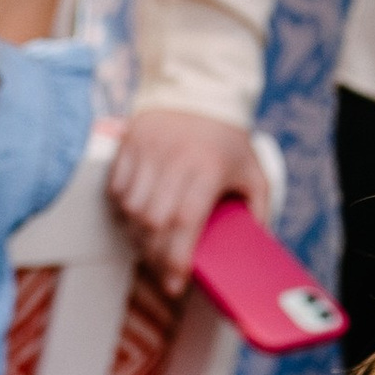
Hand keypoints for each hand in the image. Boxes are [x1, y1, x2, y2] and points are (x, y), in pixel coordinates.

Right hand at [109, 111, 265, 287]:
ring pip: (130, 209)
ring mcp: (148, 149)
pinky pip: (115, 188)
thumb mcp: (254, 173)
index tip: (175, 284)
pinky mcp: (129, 143)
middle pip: (152, 222)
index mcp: (209, 168)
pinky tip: (136, 215)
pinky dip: (122, 208)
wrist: (200, 90)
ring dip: (136, 234)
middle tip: (163, 269)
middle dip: (155, 254)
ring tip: (150, 243)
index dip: (176, 259)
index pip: (184, 222)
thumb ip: (259, 211)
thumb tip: (254, 249)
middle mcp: (175, 158)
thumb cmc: (229, 141)